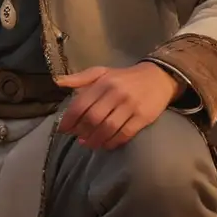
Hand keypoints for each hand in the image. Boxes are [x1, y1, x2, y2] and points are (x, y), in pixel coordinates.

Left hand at [53, 63, 181, 149]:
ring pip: (108, 128)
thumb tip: (58, 83)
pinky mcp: (143, 117)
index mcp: (104, 82)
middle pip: (93, 118)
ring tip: (88, 143)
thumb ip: (80, 78)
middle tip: (77, 138)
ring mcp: (131, 106)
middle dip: (81, 131)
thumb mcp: (102, 72)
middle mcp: (116, 93)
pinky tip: (106, 144)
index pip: (81, 104)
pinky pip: (124, 134)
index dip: (69, 119)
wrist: (158, 77)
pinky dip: (113, 142)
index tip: (63, 129)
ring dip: (95, 139)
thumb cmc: (124, 77)